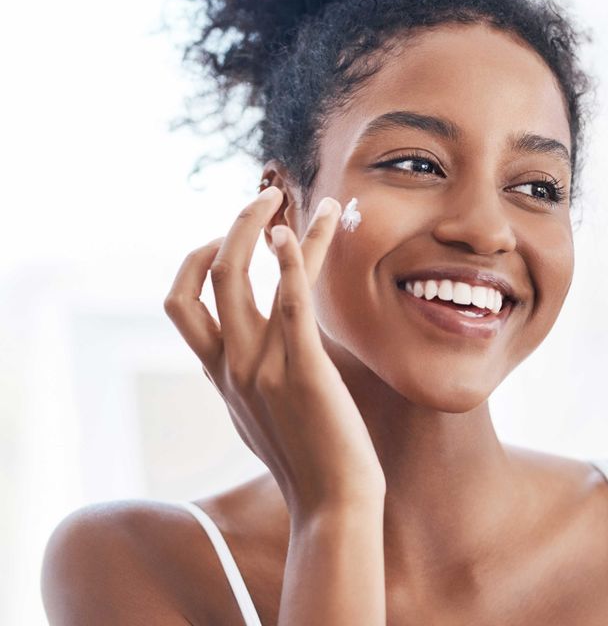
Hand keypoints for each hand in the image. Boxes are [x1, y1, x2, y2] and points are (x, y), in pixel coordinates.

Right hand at [164, 188, 385, 520]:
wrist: (332, 505)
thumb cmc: (306, 459)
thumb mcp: (260, 415)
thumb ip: (247, 380)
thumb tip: (253, 355)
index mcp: (220, 373)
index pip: (181, 304)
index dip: (194, 262)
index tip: (226, 238)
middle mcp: (231, 364)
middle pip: (208, 277)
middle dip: (232, 227)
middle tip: (264, 197)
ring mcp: (262, 365)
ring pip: (242, 277)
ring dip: (263, 226)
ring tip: (285, 195)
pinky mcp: (302, 368)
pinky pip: (291, 300)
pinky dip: (295, 258)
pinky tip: (306, 228)